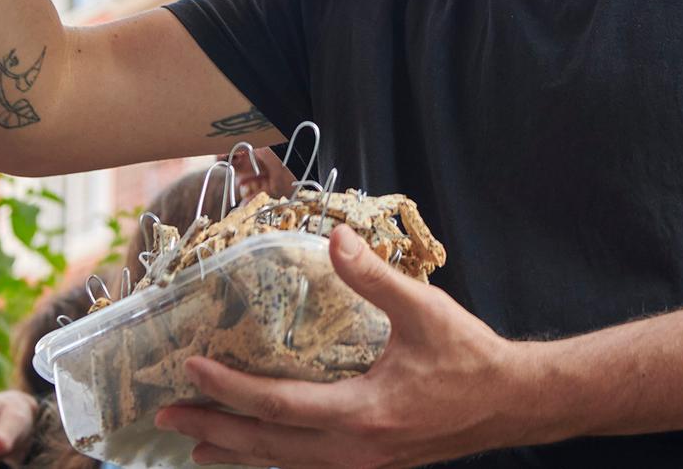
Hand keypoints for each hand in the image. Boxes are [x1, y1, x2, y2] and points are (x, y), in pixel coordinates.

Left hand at [153, 227, 532, 467]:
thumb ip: (374, 277)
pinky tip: (260, 450)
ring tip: (197, 444)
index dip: (230, 388)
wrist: (512, 403)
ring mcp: (363, 466)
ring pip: (286, 463)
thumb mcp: (423, 311)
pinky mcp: (371, 466)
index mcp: (363, 414)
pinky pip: (309, 467)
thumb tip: (336, 237)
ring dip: (239, 452)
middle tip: (170, 414)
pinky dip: (275, 457)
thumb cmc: (469, 358)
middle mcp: (354, 452)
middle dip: (216, 430)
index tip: (193, 367)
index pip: (278, 406)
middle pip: (269, 446)